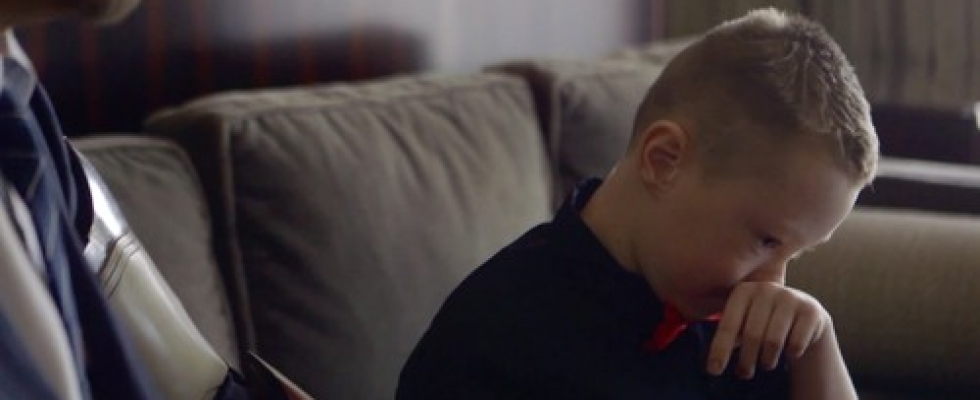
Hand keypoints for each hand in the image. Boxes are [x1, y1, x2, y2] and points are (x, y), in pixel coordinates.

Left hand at [705, 282, 829, 378]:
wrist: (804, 313)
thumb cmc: (765, 320)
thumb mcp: (744, 321)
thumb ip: (730, 336)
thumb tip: (715, 363)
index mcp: (743, 291)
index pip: (728, 325)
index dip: (720, 350)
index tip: (714, 371)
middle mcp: (766, 289)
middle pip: (752, 335)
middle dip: (746, 360)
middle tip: (744, 374)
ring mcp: (790, 297)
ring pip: (773, 341)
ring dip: (767, 360)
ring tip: (766, 363)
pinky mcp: (811, 310)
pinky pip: (796, 343)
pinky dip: (791, 354)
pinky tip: (790, 352)